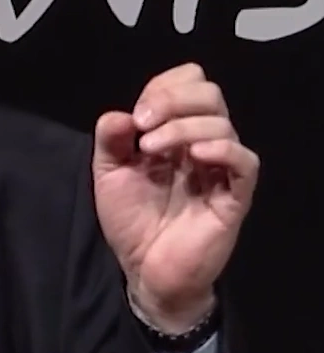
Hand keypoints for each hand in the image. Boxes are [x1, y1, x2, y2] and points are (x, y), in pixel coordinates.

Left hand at [92, 63, 258, 331]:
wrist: (145, 269)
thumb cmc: (131, 221)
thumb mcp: (109, 174)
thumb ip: (110, 140)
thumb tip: (120, 113)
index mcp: (174, 132)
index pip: (188, 83)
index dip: (164, 87)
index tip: (138, 114)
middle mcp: (201, 143)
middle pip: (209, 94)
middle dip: (173, 100)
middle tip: (144, 125)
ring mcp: (220, 168)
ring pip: (222, 123)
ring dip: (183, 127)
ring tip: (152, 149)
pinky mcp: (234, 195)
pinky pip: (245, 161)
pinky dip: (222, 148)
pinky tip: (195, 156)